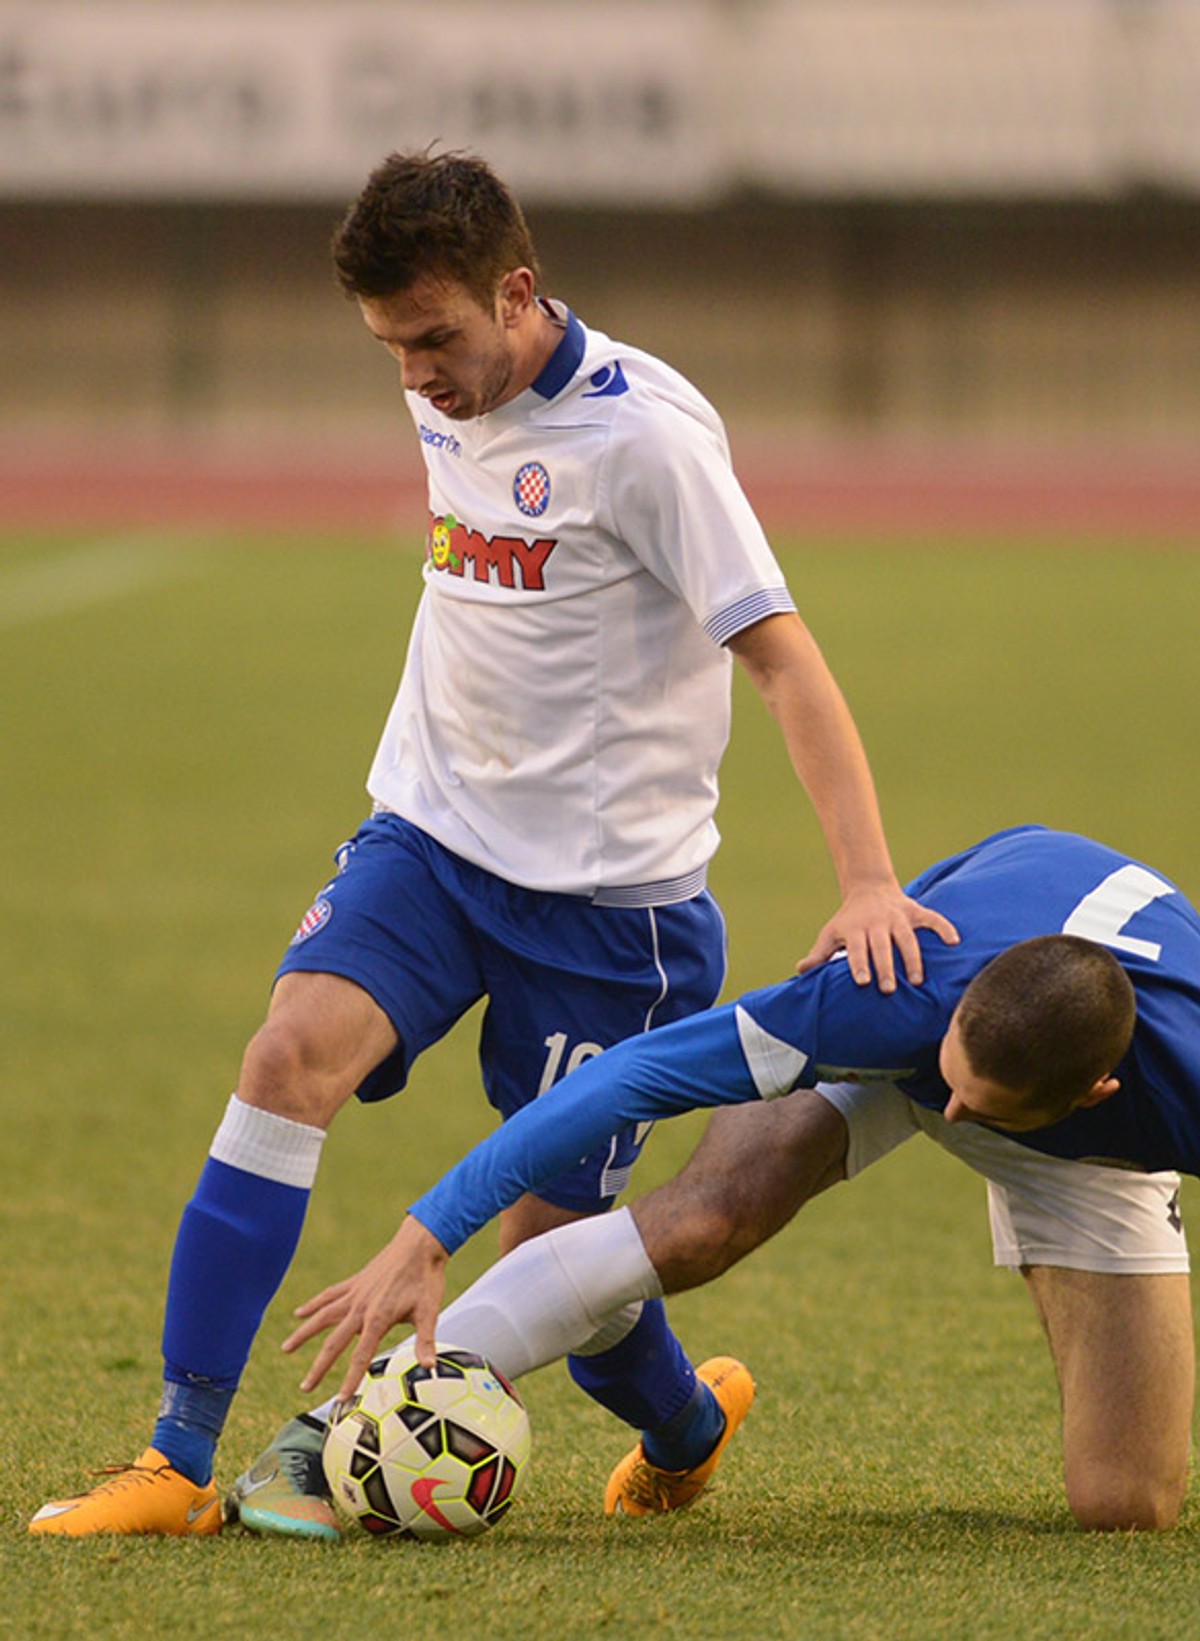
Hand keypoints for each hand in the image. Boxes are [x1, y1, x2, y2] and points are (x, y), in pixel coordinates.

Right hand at [282, 1217, 449, 1402]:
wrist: (420, 1244)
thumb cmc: (426, 1278)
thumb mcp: (429, 1311)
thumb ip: (426, 1341)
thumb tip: (430, 1367)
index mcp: (378, 1319)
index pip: (360, 1357)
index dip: (350, 1380)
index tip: (341, 1401)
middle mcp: (360, 1308)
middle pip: (334, 1343)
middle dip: (319, 1367)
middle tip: (304, 1388)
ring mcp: (355, 1293)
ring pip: (322, 1317)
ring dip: (303, 1334)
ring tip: (285, 1349)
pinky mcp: (355, 1282)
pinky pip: (329, 1295)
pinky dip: (313, 1304)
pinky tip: (299, 1313)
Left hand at [795, 884, 958, 992]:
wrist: (868, 888)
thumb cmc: (848, 920)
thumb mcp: (831, 933)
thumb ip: (819, 954)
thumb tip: (801, 972)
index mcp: (856, 929)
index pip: (856, 948)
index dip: (858, 964)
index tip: (862, 982)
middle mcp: (877, 923)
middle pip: (882, 947)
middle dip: (885, 967)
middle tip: (888, 990)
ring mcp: (898, 917)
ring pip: (908, 938)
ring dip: (913, 959)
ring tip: (917, 981)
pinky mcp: (915, 911)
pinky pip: (932, 918)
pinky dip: (944, 928)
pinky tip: (954, 942)